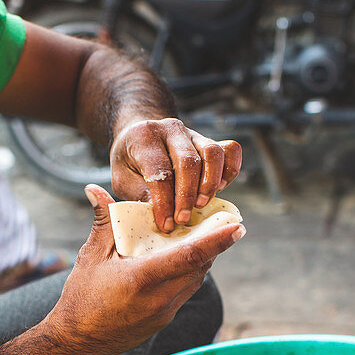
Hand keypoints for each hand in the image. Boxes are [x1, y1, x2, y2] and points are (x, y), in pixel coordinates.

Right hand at [47, 185, 245, 354]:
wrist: (78, 342)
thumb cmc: (81, 298)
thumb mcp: (90, 257)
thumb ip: (103, 223)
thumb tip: (94, 189)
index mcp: (143, 279)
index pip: (190, 256)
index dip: (218, 240)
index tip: (238, 227)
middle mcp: (160, 298)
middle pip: (200, 266)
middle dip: (215, 244)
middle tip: (225, 221)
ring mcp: (165, 312)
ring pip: (196, 279)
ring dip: (203, 258)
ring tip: (208, 236)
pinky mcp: (164, 319)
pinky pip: (185, 291)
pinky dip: (190, 272)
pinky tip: (184, 259)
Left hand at [110, 118, 241, 231]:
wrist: (139, 138)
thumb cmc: (130, 163)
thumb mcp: (123, 179)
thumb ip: (141, 194)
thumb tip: (163, 214)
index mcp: (144, 138)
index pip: (159, 171)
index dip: (164, 201)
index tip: (166, 224)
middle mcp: (171, 129)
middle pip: (188, 161)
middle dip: (187, 195)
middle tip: (183, 218)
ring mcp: (193, 133)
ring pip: (212, 153)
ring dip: (209, 183)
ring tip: (201, 204)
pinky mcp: (208, 141)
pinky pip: (230, 149)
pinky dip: (230, 170)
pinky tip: (220, 188)